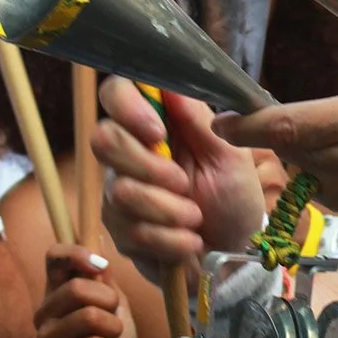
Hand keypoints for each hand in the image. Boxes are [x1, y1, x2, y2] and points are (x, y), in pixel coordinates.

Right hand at [35, 246, 136, 337]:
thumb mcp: (114, 305)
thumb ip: (106, 279)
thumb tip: (98, 242)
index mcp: (57, 291)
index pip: (54, 258)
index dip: (77, 254)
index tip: (102, 265)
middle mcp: (44, 311)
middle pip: (77, 288)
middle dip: (109, 300)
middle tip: (114, 315)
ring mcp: (45, 337)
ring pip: (90, 317)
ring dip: (114, 328)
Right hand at [92, 82, 265, 274]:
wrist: (234, 252)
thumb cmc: (233, 196)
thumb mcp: (229, 156)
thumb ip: (199, 121)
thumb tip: (171, 86)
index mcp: (156, 124)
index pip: (115, 93)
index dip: (127, 107)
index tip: (158, 132)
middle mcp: (129, 154)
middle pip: (103, 140)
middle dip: (150, 167)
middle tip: (184, 183)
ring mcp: (119, 193)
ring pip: (121, 192)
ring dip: (170, 210)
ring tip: (196, 218)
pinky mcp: (120, 232)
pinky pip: (132, 231)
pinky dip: (171, 239)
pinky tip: (189, 241)